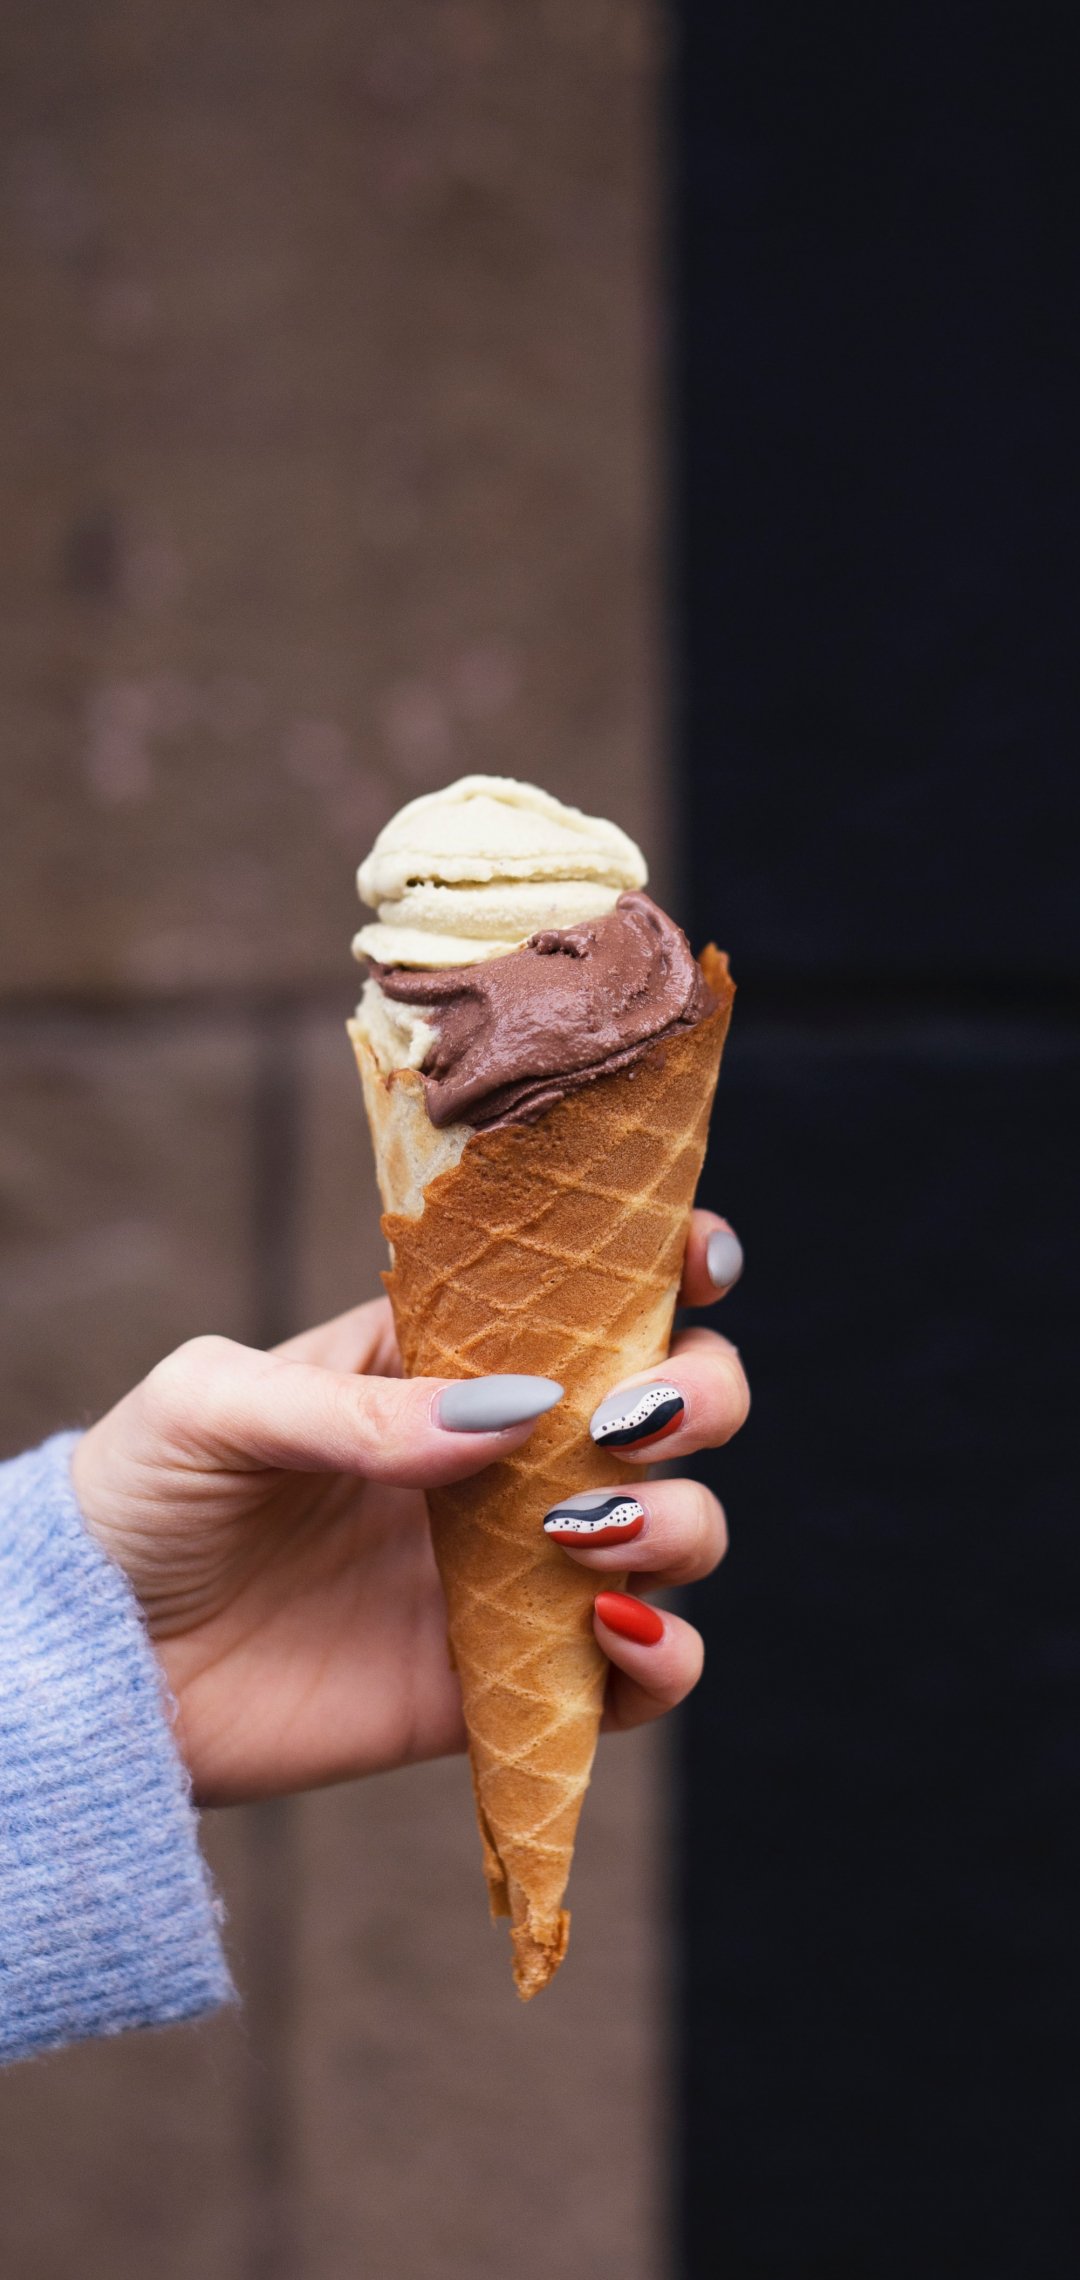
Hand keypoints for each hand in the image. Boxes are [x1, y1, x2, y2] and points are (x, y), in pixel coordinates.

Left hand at [71, 1210, 747, 1805]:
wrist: (94, 1667)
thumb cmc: (139, 1498)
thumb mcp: (214, 1407)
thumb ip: (354, 1407)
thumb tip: (512, 1415)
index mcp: (446, 1358)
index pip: (592, 1290)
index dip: (671, 1264)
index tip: (694, 1264)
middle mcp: (505, 1457)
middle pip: (675, 1406)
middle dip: (702, 1393)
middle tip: (630, 1416)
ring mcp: (517, 1572)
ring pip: (681, 1532)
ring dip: (681, 1523)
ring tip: (582, 1532)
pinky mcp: (506, 1685)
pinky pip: (635, 1684)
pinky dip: (666, 1662)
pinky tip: (611, 1634)